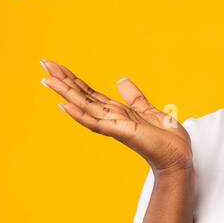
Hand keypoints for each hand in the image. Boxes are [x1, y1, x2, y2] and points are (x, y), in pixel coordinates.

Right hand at [40, 59, 192, 174]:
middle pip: (82, 96)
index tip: (56, 66)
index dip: (73, 79)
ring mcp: (114, 126)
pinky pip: (97, 123)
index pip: (89, 93)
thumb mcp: (148, 110)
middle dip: (63, 81)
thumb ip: (133, 97)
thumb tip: (121, 80)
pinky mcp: (123, 132)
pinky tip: (65, 105)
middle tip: (44, 64)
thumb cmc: (166, 139)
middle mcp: (111, 118)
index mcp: (116, 112)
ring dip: (65, 93)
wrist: (180, 158)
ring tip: (47, 80)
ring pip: (84, 107)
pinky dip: (80, 115)